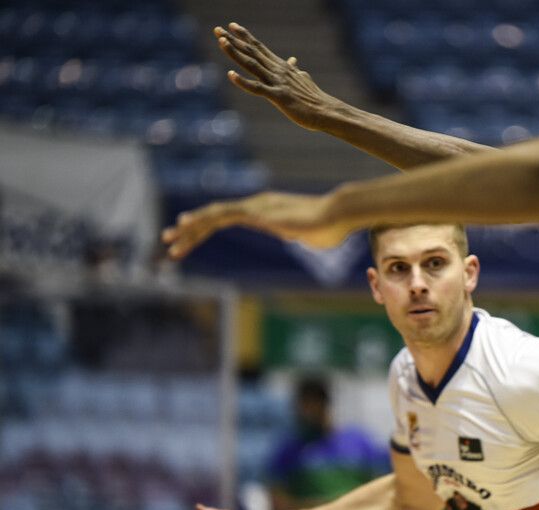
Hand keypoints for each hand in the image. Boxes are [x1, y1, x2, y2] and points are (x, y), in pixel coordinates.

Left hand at [161, 191, 354, 258]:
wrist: (338, 216)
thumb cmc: (331, 229)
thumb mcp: (311, 238)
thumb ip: (301, 236)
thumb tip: (302, 238)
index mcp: (267, 211)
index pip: (229, 219)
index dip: (206, 229)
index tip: (187, 240)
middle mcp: (256, 205)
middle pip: (215, 216)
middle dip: (189, 231)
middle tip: (167, 241)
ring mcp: (254, 207)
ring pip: (212, 216)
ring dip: (188, 230)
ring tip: (168, 241)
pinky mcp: (255, 212)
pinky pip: (220, 216)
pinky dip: (200, 222)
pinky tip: (183, 228)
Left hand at [213, 22, 340, 131]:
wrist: (327, 111)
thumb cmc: (314, 99)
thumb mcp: (303, 80)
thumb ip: (295, 70)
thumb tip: (293, 61)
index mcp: (281, 67)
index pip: (260, 48)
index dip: (245, 36)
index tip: (232, 26)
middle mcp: (277, 71)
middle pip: (252, 52)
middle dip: (234, 40)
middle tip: (217, 29)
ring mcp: (277, 83)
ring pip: (252, 65)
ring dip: (235, 53)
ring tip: (221, 42)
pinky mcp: (278, 97)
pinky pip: (258, 88)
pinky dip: (243, 82)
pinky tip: (230, 75)